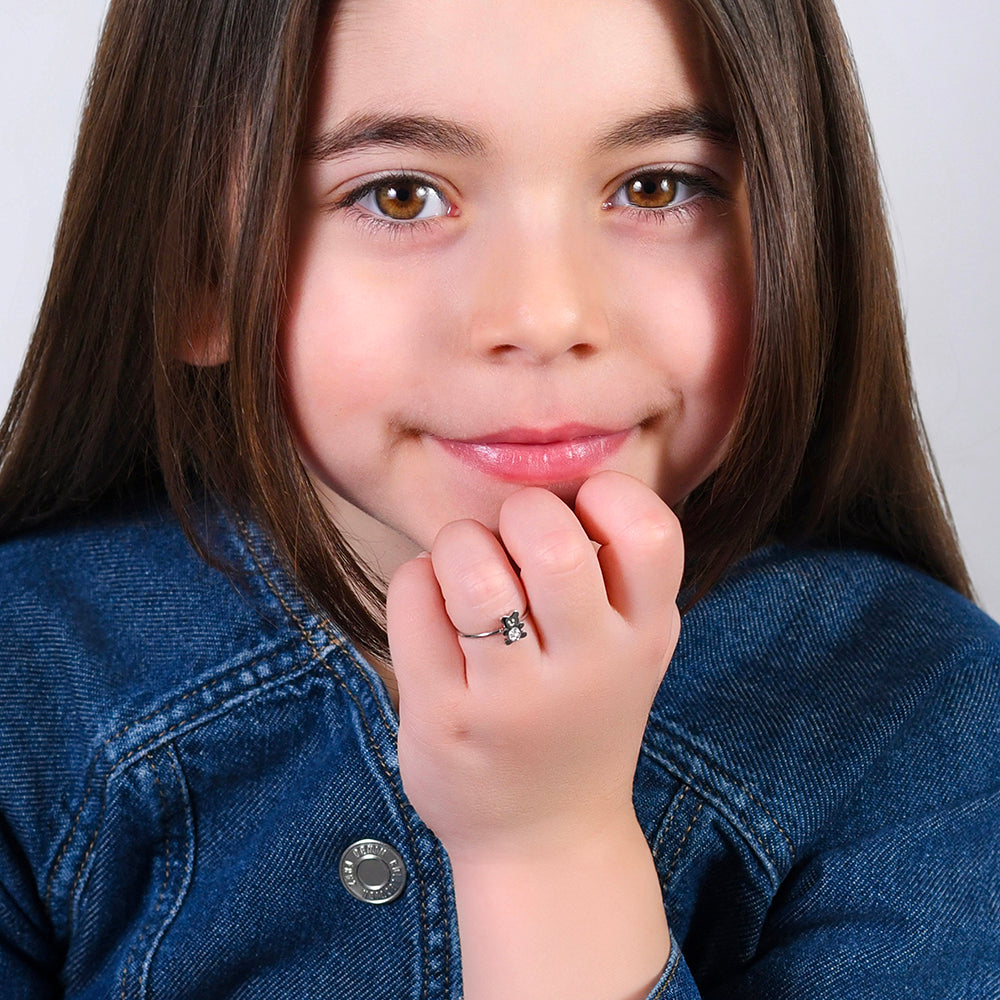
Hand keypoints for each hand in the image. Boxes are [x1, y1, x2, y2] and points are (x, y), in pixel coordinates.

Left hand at [386, 470, 682, 860]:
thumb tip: (554, 480)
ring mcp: (512, 698)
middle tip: (510, 543)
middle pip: (550, 539)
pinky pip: (413, 595)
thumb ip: (615, 575)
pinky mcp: (444, 716)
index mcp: (644, 636)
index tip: (580, 518)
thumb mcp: (631, 651)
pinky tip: (433, 607)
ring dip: (459, 544)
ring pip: (471, 566)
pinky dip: (417, 578)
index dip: (607, 497)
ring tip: (463, 573)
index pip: (649, 530)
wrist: (544, 838)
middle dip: (518, 513)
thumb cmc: (583, 717)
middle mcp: (588, 667)